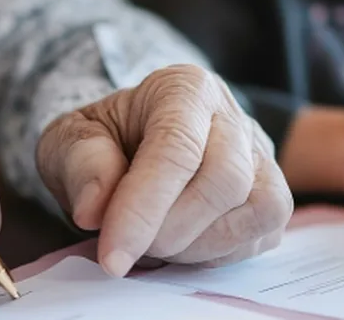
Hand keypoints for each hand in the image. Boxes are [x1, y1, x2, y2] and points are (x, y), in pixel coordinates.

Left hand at [37, 65, 292, 276]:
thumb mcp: (70, 140)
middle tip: (130, 244)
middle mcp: (233, 116)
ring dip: (197, 245)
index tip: (113, 256)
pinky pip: (263, 233)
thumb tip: (93, 210)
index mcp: (184, 88)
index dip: (143, 208)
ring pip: (257, 209)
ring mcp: (261, 157)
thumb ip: (79, 164)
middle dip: (170, 229)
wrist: (133, 147)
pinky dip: (218, 254)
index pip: (176, 148)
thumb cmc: (104, 143)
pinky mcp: (273, 196)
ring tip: (155, 242)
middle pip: (225, 179)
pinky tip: (183, 244)